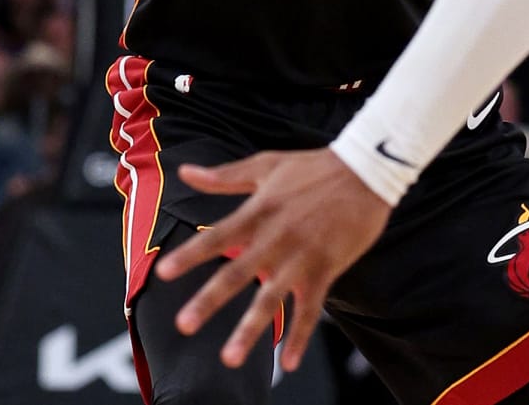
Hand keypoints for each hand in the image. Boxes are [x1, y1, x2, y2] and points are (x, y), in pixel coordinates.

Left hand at [154, 149, 391, 371]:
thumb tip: (184, 172)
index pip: (217, 237)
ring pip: (271, 299)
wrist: (366, 171)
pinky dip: (299, 337)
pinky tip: (287, 364)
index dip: (190, 255)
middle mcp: (276, 237)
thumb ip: (224, 176)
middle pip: (237, 273)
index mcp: (258, 211)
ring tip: (229, 359)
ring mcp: (302, 257)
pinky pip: (311, 310)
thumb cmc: (313, 166)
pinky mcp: (326, 270)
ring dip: (250, 330)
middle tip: (183, 325)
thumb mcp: (266, 164)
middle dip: (209, 300)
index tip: (162, 273)